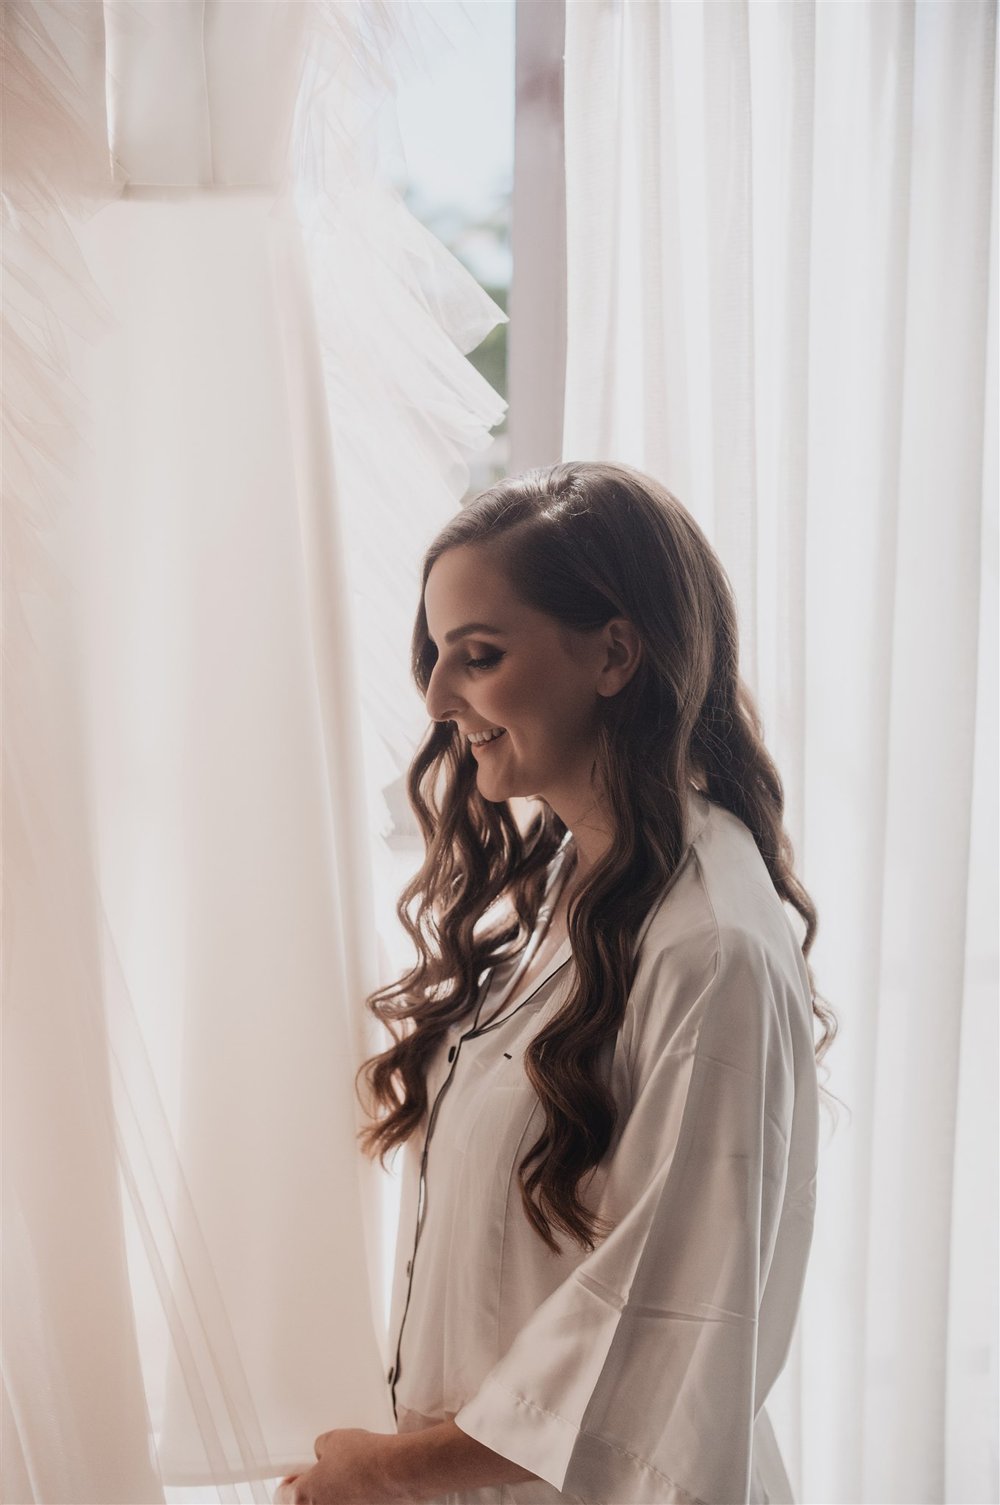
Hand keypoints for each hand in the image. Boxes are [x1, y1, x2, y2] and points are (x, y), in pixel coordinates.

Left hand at [271, 1428, 399, 1504]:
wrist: (398, 1473)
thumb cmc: (365, 1457)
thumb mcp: (333, 1440)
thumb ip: (320, 1449)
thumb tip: (322, 1456)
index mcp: (302, 1498)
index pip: (281, 1495)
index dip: (289, 1481)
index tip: (297, 1474)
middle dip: (312, 1491)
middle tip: (323, 1475)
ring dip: (332, 1497)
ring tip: (347, 1478)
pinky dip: (352, 1500)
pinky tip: (362, 1486)